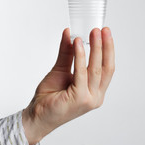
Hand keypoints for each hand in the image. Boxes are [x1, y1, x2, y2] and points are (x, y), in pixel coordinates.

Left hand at [22, 27, 114, 144]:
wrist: (37, 114)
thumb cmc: (50, 97)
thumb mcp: (60, 70)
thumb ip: (67, 53)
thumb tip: (70, 34)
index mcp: (95, 91)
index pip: (107, 68)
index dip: (108, 49)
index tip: (105, 32)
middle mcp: (95, 96)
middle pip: (106, 67)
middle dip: (105, 46)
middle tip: (101, 29)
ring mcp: (89, 99)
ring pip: (96, 69)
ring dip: (95, 48)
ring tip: (92, 32)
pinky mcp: (79, 98)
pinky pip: (81, 73)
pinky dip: (80, 56)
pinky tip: (78, 43)